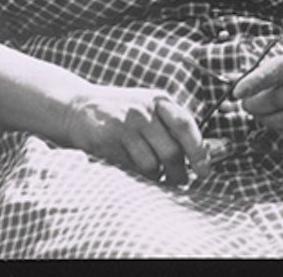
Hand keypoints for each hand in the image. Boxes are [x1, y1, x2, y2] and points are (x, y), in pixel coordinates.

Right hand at [63, 85, 208, 184]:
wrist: (78, 107)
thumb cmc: (123, 111)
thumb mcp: (149, 106)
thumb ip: (172, 124)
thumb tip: (203, 151)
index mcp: (160, 100)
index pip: (186, 125)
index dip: (198, 150)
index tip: (205, 171)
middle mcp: (143, 111)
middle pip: (171, 150)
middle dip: (179, 172)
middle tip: (182, 182)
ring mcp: (124, 126)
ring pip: (151, 164)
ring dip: (158, 178)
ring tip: (159, 179)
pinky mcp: (107, 141)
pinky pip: (129, 169)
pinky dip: (138, 177)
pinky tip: (138, 175)